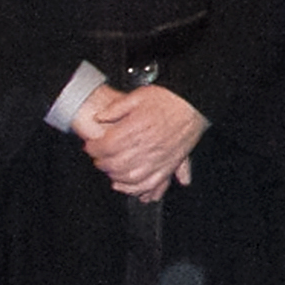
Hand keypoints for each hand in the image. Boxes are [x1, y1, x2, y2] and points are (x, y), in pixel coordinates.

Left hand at [82, 79, 207, 200]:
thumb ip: (116, 107)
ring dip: (116, 177)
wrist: (194, 103)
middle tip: (98, 158)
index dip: (93, 147)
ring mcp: (159, 157)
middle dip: (102, 163)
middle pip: (115, 163)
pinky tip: (129, 186)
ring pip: (131, 177)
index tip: (91, 145)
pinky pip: (152, 183)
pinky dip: (138, 189)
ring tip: (110, 172)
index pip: (106, 145)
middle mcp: (147, 145)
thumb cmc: (169, 99)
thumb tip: (99, 117)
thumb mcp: (139, 95)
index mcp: (136, 128)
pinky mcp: (170, 163)